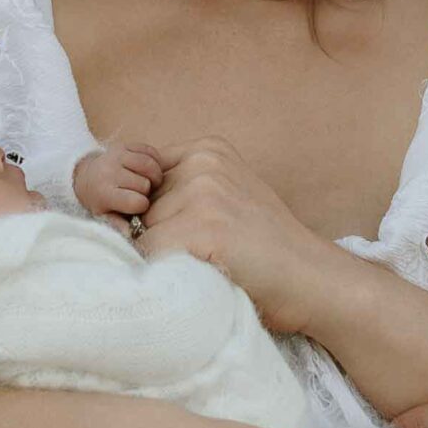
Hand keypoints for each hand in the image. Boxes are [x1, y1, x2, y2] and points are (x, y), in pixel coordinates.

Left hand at [74, 138, 164, 222]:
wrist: (85, 175)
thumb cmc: (98, 199)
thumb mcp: (103, 215)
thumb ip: (119, 225)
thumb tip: (133, 234)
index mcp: (104, 193)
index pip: (137, 202)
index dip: (142, 206)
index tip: (137, 206)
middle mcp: (110, 172)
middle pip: (145, 184)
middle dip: (147, 190)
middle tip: (141, 192)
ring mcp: (116, 155)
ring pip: (149, 165)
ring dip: (154, 175)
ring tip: (150, 181)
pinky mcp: (124, 144)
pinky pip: (149, 150)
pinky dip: (155, 160)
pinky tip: (150, 169)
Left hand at [137, 136, 336, 334]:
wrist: (312, 278)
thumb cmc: (266, 248)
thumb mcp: (226, 196)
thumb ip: (182, 190)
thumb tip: (115, 210)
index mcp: (207, 149)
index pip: (140, 180)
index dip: (150, 215)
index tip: (180, 236)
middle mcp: (202, 163)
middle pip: (137, 208)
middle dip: (154, 236)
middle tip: (200, 256)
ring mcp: (204, 194)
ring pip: (139, 234)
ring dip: (159, 258)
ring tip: (204, 266)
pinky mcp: (204, 229)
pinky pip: (148, 256)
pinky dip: (162, 275)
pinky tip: (199, 277)